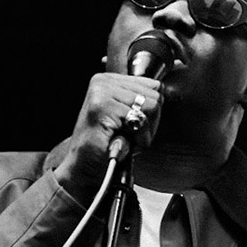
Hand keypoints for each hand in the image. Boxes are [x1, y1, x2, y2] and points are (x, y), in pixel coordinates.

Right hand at [59, 71, 163, 187]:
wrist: (84, 166)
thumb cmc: (107, 145)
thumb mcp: (128, 117)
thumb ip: (143, 101)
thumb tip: (162, 90)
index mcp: (109, 80)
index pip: (154, 85)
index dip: (151, 111)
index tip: (134, 125)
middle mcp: (103, 81)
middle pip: (156, 96)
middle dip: (149, 123)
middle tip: (129, 135)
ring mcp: (101, 91)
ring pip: (152, 106)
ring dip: (144, 132)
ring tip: (125, 138)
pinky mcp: (102, 106)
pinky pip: (141, 120)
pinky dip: (138, 139)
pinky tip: (122, 143)